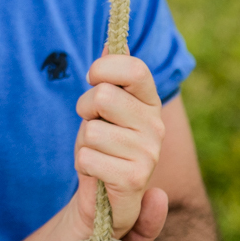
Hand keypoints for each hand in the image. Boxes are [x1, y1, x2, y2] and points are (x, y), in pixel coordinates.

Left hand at [71, 54, 164, 238]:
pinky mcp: (133, 179)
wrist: (105, 197)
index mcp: (149, 102)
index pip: (134, 68)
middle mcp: (155, 126)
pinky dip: (84, 164)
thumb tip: (110, 43)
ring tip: (98, 153)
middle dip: (85, 110)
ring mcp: (148, 153)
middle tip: (94, 125)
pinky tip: (99, 173)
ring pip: (91, 130)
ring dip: (84, 142)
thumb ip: (109, 76)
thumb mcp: (104, 107)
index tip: (92, 79)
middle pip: (103, 96)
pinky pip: (87, 157)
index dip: (104, 69)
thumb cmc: (103, 144)